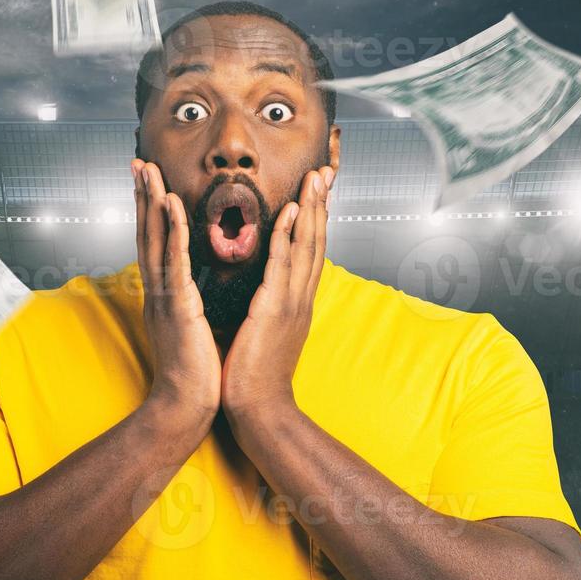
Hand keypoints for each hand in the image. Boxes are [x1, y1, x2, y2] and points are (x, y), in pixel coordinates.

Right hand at [132, 158, 220, 439]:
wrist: (185, 409)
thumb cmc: (194, 376)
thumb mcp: (189, 330)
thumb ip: (186, 306)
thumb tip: (191, 293)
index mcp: (163, 298)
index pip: (155, 245)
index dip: (150, 212)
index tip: (149, 183)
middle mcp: (156, 293)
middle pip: (146, 234)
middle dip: (142, 197)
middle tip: (138, 162)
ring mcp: (163, 299)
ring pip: (155, 241)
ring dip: (151, 202)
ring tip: (149, 170)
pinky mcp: (177, 308)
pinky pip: (174, 262)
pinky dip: (171, 230)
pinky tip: (170, 204)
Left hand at [221, 163, 333, 420]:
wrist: (259, 410)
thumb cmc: (254, 375)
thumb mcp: (265, 332)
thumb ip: (268, 306)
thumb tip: (263, 290)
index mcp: (297, 302)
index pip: (310, 251)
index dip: (316, 218)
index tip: (318, 189)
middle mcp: (300, 298)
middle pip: (317, 241)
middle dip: (321, 204)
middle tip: (326, 169)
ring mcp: (292, 303)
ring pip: (307, 246)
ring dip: (312, 209)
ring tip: (316, 176)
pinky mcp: (275, 310)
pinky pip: (282, 266)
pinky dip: (289, 235)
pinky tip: (291, 211)